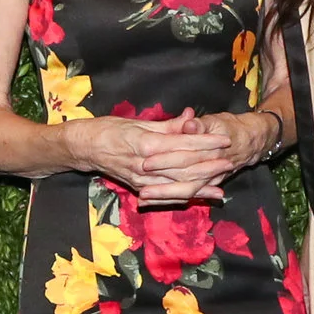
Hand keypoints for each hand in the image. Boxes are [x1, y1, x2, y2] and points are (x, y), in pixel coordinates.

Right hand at [64, 112, 229, 203]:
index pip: (183, 144)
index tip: (224, 140)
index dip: (206, 143)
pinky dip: (187, 196)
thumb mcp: (137, 121)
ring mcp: (142, 180)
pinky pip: (168, 195)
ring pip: (178, 185)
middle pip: (184, 168)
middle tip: (230, 161)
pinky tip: (203, 196)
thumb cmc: (108, 129)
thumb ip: (167, 125)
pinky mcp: (140, 189)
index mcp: (146, 144)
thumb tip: (191, 117)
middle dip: (210, 165)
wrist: (84, 148)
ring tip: (223, 183)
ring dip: (203, 185)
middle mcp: (145, 166)